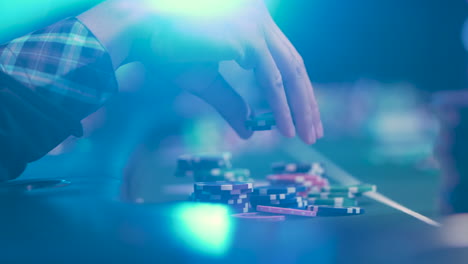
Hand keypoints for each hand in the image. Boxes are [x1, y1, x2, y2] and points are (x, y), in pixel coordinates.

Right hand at [80, 0, 322, 143]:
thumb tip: (249, 131)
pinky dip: (281, 106)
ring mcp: (255, 27)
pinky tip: (285, 128)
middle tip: (314, 132)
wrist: (143, 35)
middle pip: (295, 66)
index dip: (297, 91)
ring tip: (305, 136)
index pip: (285, 60)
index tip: (304, 118)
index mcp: (253, 26)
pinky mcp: (247, 39)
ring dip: (300, 108)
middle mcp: (260, 21)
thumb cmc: (170, 54)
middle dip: (306, 102)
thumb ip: (231, 103)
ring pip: (289, 73)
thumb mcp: (207, 83)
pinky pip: (271, 80)